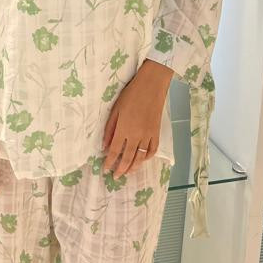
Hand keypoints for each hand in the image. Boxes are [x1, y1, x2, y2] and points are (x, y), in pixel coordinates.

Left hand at [102, 60, 172, 177]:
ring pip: (141, 157)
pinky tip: (142, 161)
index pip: (115, 150)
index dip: (110, 161)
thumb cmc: (131, 94)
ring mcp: (149, 135)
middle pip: (128, 157)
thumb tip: (105, 146)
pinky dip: (147, 158)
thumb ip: (110, 129)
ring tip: (127, 172)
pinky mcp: (157, 133)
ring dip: (133, 167)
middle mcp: (137, 135)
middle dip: (121, 169)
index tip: (105, 168)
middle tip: (116, 176)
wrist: (152, 85)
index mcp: (124, 128)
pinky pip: (153, 150)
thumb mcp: (115, 109)